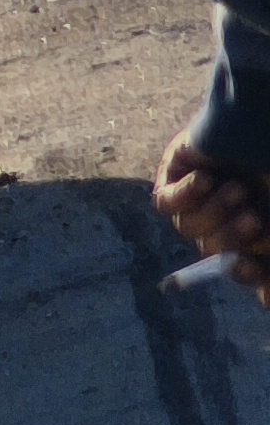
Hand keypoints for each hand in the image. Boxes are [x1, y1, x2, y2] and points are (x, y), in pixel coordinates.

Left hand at [157, 134, 269, 299]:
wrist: (264, 120)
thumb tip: (267, 304)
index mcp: (255, 225)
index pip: (243, 266)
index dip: (245, 273)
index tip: (244, 266)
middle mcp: (227, 213)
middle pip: (214, 250)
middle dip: (234, 237)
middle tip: (254, 217)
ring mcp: (200, 195)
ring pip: (189, 229)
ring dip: (214, 212)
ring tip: (235, 189)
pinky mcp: (174, 174)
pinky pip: (164, 204)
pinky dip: (185, 196)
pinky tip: (206, 179)